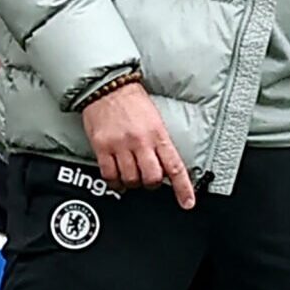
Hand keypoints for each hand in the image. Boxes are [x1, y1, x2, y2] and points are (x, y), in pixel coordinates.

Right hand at [80, 77, 194, 205]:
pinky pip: (110, 175)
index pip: (175, 167)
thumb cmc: (132, 101)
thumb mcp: (155, 119)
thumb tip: (165, 165)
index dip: (183, 188)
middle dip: (151, 183)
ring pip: (131, 179)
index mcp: (158, 134)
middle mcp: (141, 141)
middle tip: (148, 179)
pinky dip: (114, 181)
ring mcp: (120, 145)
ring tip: (131, 175)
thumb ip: (160, 143)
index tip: (187, 203)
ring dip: (132, 183)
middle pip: (151, 178)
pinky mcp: (102, 147)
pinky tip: (117, 178)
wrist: (107, 86)